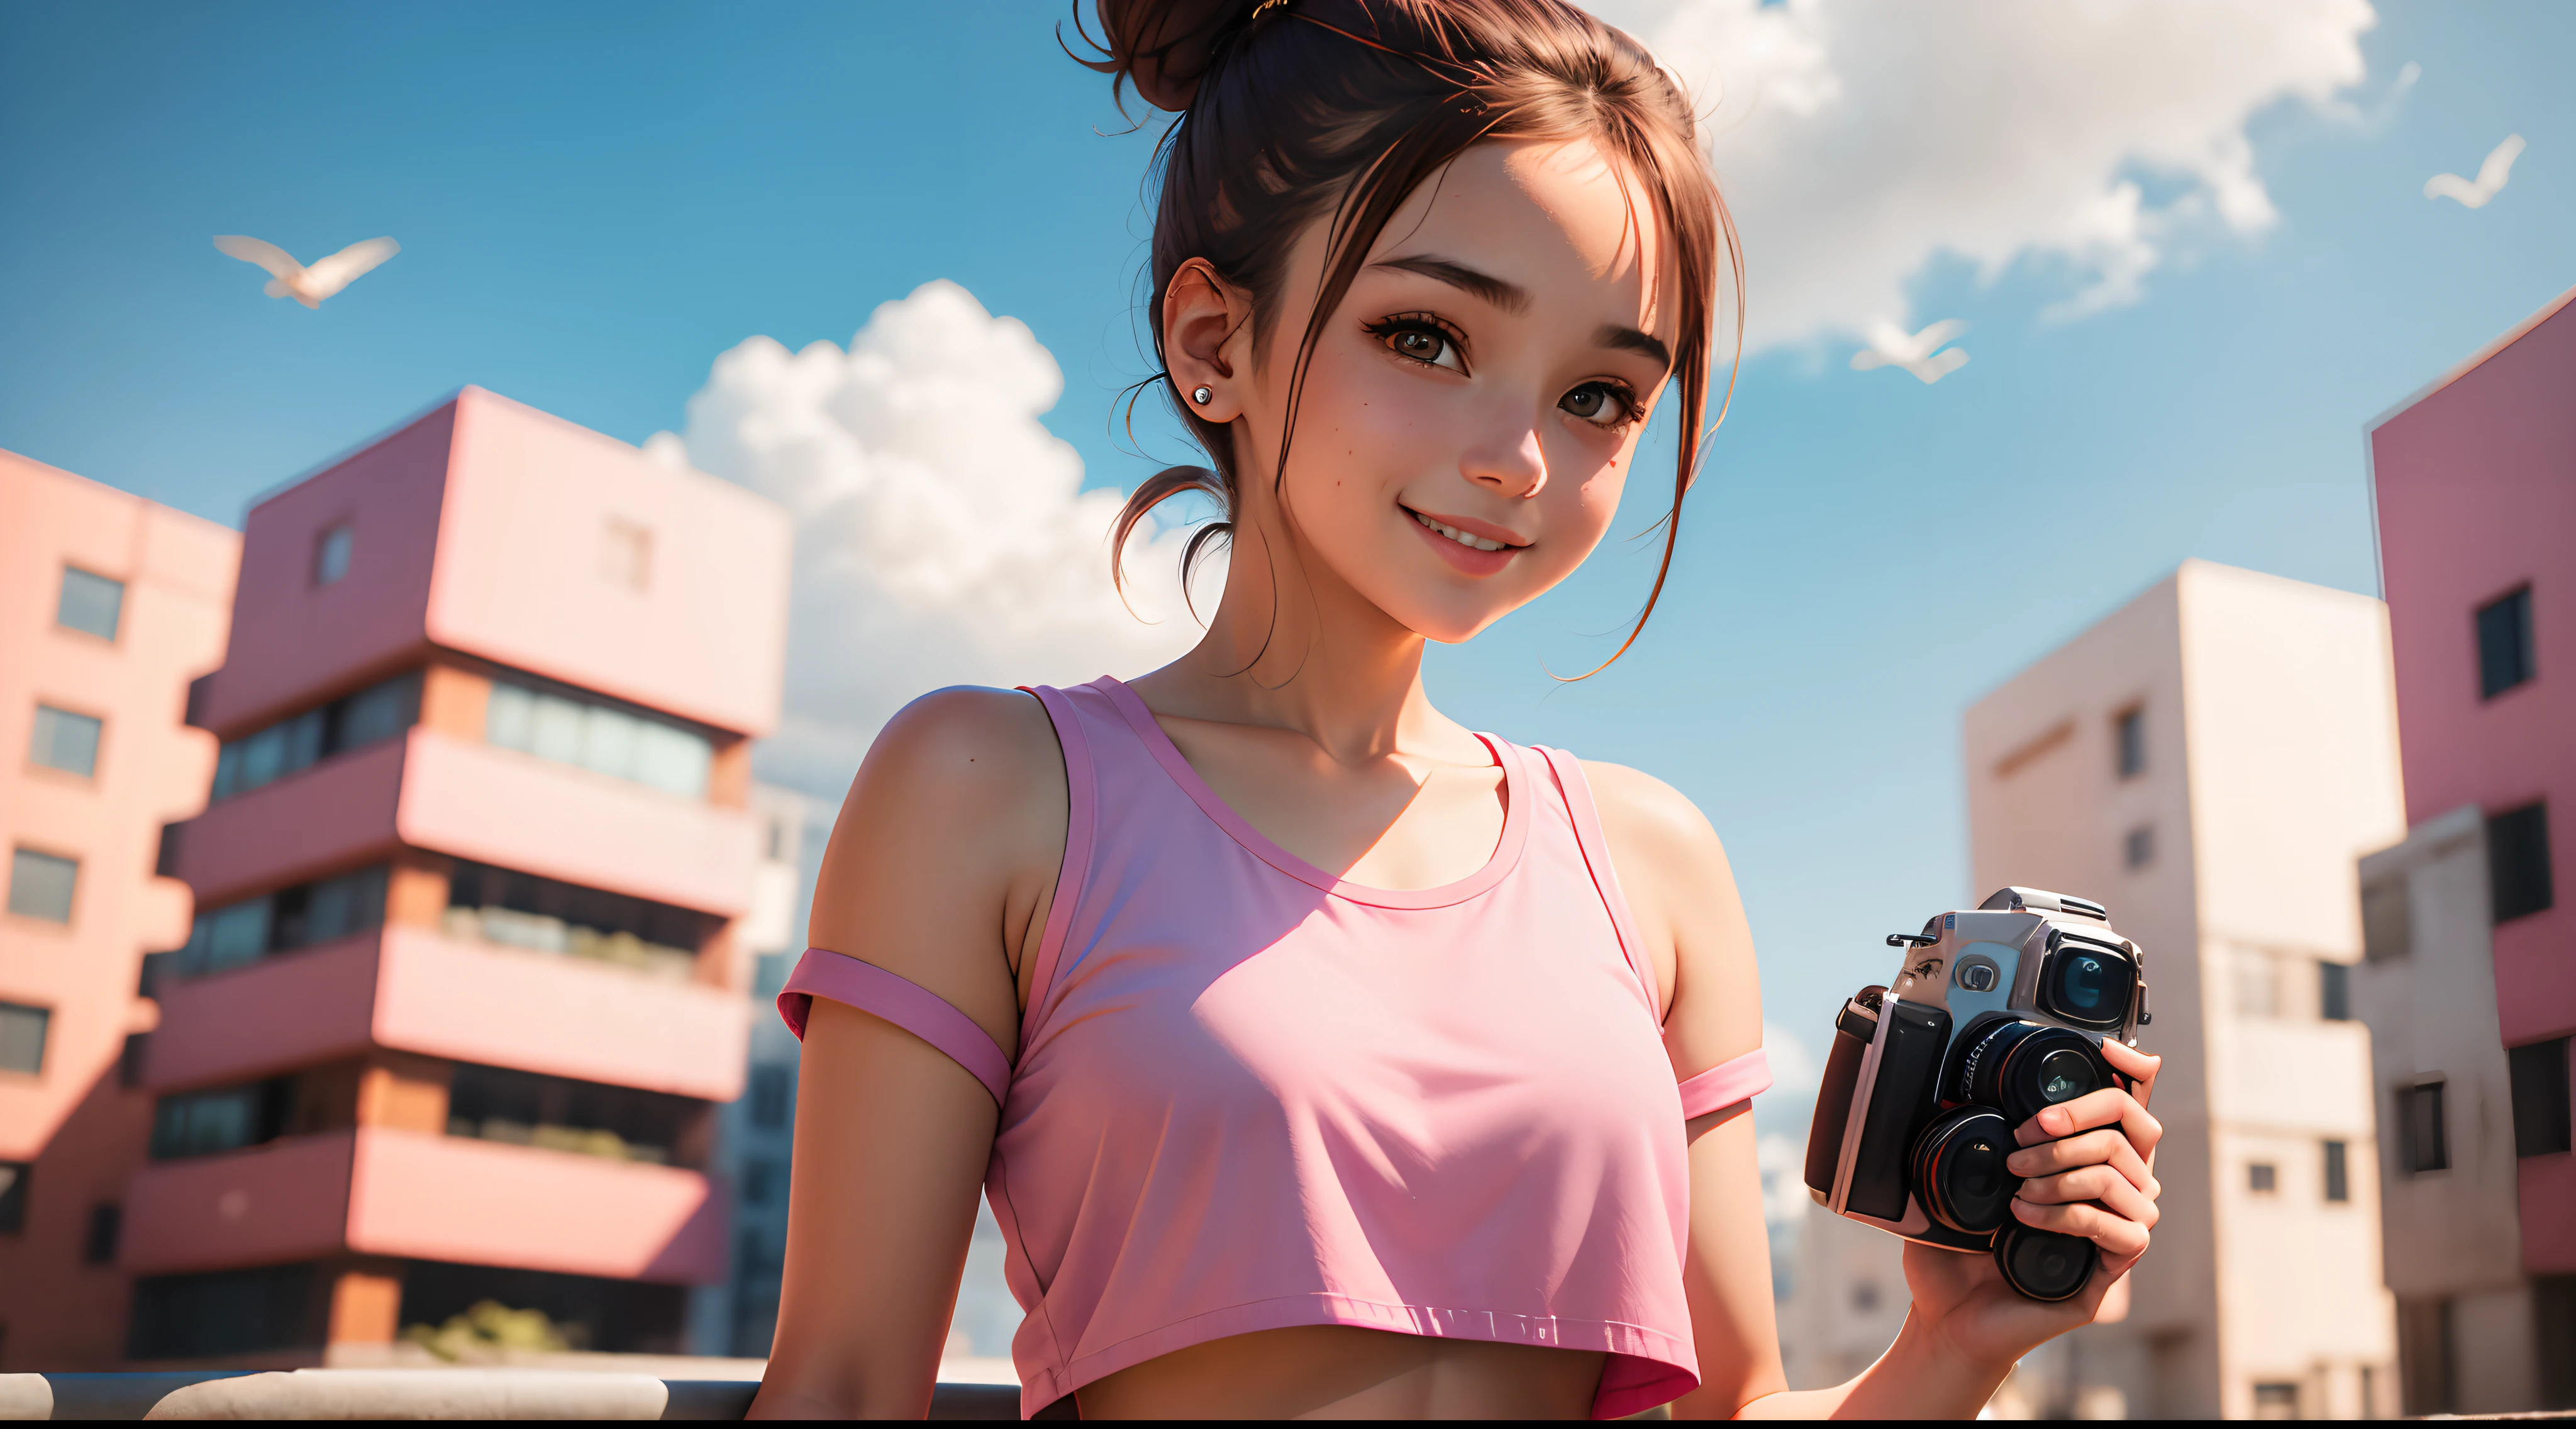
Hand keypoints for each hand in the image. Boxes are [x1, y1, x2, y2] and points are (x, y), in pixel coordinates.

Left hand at [1898, 1039, 2162, 1374]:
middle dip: (2073, 1122)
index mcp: (2083, 1165)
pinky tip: (2025, 1219)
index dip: (2129, 1074)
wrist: (1948, 1318)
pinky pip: (2119, 1229)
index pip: (2127, 1110)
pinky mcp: (2113, 1272)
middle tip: (2021, 1142)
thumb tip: (1949, 1097)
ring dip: (2063, 1171)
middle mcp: (2113, 1194)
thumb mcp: (1955, 1184)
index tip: (2107, 1051)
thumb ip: (1962, 1141)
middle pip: (2132, 1130)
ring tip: (2016, 1189)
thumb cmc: (1956, 1254)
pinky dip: (2068, 1215)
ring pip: (2122, 1174)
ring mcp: (2118, 1232)